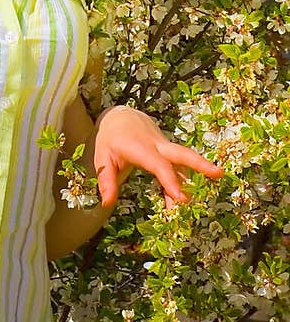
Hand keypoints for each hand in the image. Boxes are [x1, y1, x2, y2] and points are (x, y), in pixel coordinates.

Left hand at [93, 106, 223, 210]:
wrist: (120, 117)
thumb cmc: (110, 139)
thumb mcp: (102, 157)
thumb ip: (107, 180)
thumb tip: (107, 203)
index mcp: (141, 147)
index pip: (159, 165)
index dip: (170, 181)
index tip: (181, 198)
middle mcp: (157, 145)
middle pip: (182, 153)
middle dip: (200, 164)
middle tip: (219, 173)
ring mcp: (165, 147)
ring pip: (184, 162)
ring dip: (193, 181)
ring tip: (195, 204)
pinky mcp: (169, 151)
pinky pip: (179, 166)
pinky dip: (183, 181)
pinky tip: (181, 199)